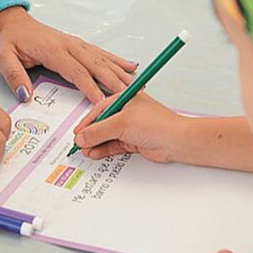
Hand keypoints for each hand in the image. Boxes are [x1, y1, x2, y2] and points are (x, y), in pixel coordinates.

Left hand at [0, 7, 136, 103]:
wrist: (11, 21)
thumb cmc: (8, 40)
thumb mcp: (2, 58)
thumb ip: (14, 76)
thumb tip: (25, 95)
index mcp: (53, 50)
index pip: (75, 71)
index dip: (90, 87)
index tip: (101, 101)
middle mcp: (69, 45)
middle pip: (96, 65)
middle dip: (113, 81)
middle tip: (127, 96)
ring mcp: (76, 43)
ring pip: (103, 58)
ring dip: (120, 72)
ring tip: (136, 84)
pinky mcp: (78, 44)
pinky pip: (101, 53)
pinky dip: (117, 60)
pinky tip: (131, 66)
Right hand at [72, 92, 188, 162]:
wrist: (176, 141)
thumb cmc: (156, 124)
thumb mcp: (122, 124)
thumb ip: (99, 131)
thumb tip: (82, 137)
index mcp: (124, 99)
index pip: (98, 110)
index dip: (86, 122)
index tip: (77, 133)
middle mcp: (126, 112)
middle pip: (101, 123)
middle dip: (90, 135)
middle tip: (79, 144)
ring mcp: (130, 127)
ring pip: (107, 136)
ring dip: (96, 144)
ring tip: (85, 151)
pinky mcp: (133, 140)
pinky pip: (113, 145)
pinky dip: (104, 149)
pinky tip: (95, 153)